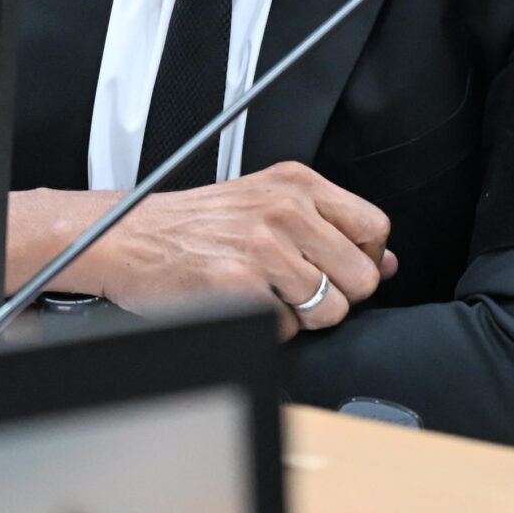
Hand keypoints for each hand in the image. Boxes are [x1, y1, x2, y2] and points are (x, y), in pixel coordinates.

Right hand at [5, 164, 396, 335]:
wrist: (126, 236)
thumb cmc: (192, 223)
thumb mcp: (264, 200)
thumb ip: (328, 226)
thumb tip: (386, 264)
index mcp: (296, 184)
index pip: (375, 228)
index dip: (363, 258)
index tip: (338, 268)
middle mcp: (285, 210)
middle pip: (361, 278)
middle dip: (336, 295)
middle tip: (296, 287)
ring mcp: (264, 248)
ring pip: (330, 310)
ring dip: (302, 315)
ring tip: (265, 295)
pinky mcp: (241, 287)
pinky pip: (289, 328)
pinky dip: (270, 328)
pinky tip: (243, 304)